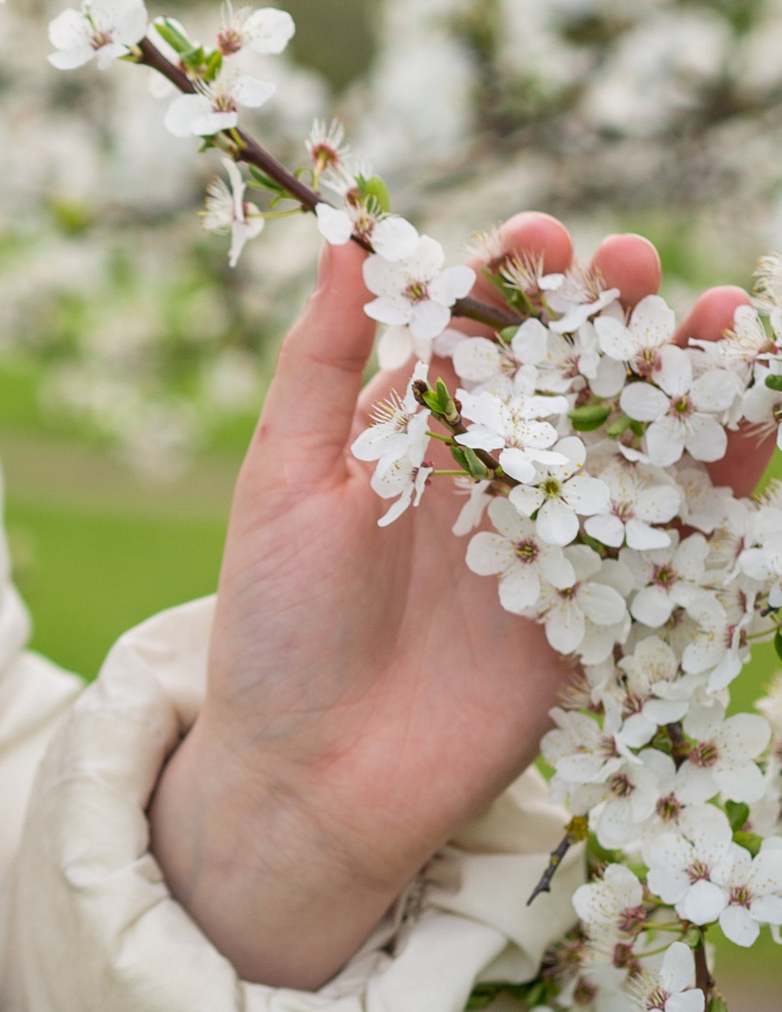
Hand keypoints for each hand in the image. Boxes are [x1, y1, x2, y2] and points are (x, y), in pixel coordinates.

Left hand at [149, 214, 761, 989]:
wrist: (310, 776)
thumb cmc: (276, 620)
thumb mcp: (284, 478)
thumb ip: (320, 362)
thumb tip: (342, 236)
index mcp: (413, 428)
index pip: (475, 328)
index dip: (511, 278)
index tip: (538, 238)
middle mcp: (491, 473)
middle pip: (568, 371)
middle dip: (606, 313)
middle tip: (633, 264)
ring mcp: (552, 539)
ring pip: (633, 441)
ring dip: (680, 380)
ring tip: (718, 321)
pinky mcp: (598, 611)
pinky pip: (672, 535)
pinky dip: (720, 479)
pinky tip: (751, 420)